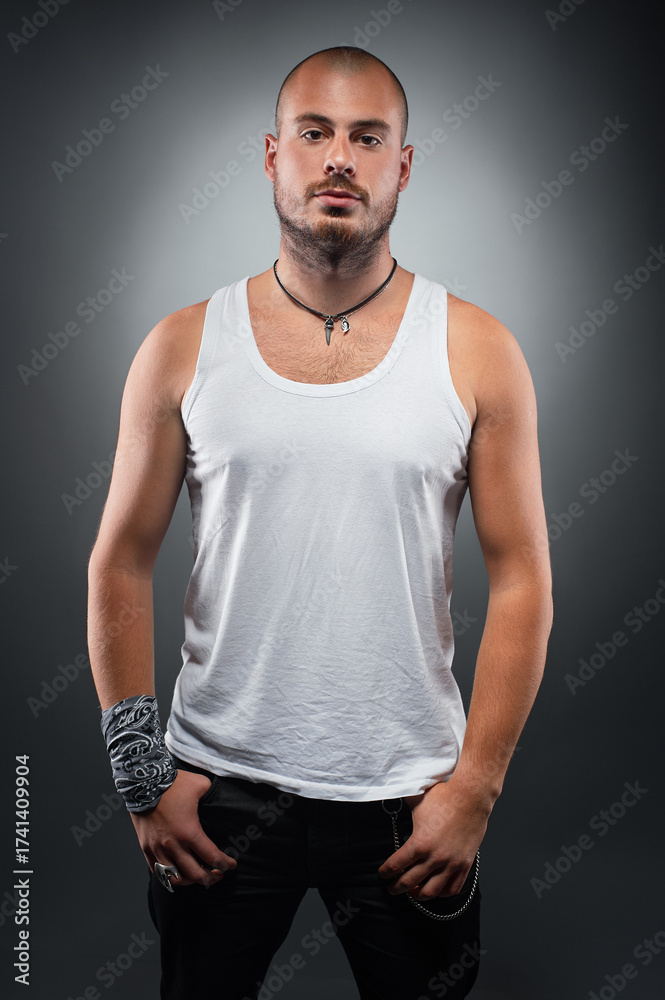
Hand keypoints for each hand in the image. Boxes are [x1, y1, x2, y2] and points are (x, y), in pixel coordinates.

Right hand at [130, 769, 237, 887]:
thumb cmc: (173, 783)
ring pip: (175, 879)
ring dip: (190, 881)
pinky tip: (178, 873)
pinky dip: (170, 877)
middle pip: (195, 875)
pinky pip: (158, 872)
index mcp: (189, 832)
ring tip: (198, 876)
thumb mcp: (201, 785)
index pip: (212, 857)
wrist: (144, 782)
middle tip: (218, 874)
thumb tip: (218, 800)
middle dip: (211, 878)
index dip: (225, 864)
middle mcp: (173, 845)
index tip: (232, 865)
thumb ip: (212, 795)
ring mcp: (157, 849)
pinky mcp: (146, 848)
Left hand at [377, 778, 490, 899]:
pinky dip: (442, 893)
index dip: (385, 872)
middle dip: (396, 887)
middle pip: (409, 882)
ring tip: (412, 892)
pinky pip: (452, 888)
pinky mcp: (465, 864)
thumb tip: (388, 795)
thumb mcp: (416, 800)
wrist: (471, 797)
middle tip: (391, 888)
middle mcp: (434, 857)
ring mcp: (451, 863)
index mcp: (419, 843)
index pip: (396, 865)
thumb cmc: (444, 796)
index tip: (382, 874)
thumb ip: (400, 804)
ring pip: (431, 891)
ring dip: (418, 895)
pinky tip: (435, 889)